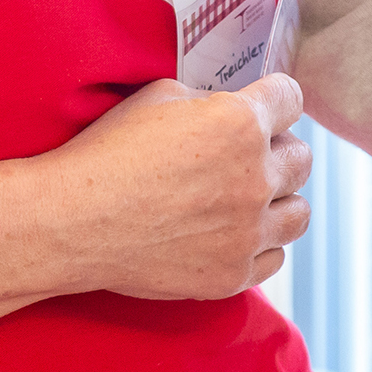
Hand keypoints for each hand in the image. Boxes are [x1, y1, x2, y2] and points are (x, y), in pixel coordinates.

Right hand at [0, 74, 311, 371]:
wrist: (69, 222)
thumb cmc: (104, 153)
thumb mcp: (158, 98)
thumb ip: (209, 102)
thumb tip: (231, 108)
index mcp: (241, 124)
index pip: (292, 98)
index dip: (275, 100)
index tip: (264, 107)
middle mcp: (256, 178)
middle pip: (302, 157)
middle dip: (278, 150)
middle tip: (249, 155)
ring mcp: (248, 232)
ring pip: (300, 213)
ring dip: (280, 201)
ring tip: (250, 198)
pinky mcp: (233, 274)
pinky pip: (274, 256)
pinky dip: (260, 245)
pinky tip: (233, 234)